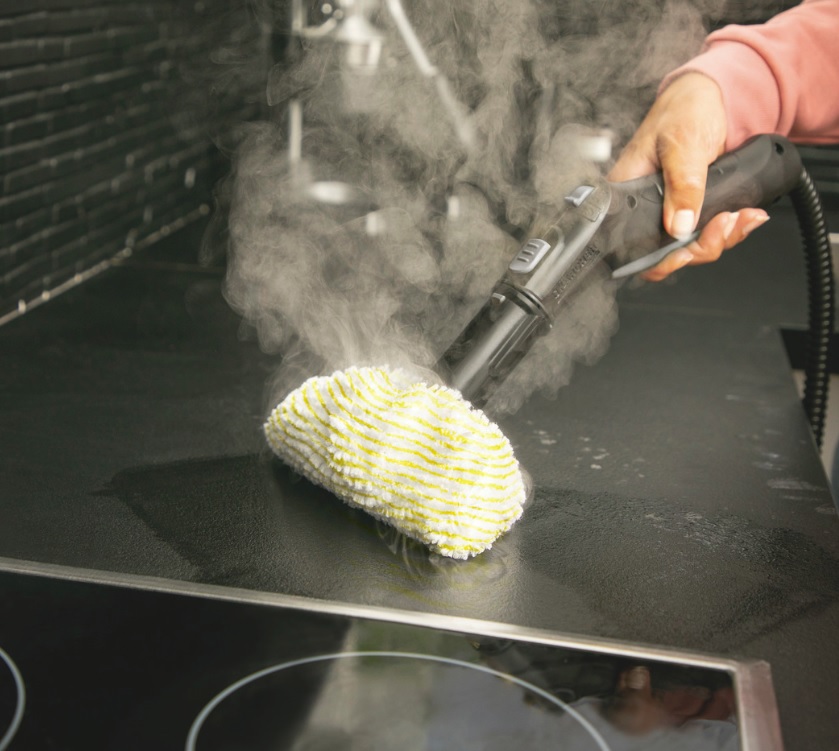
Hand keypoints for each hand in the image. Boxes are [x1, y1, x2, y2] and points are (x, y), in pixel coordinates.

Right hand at [609, 72, 769, 280]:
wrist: (715, 96)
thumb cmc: (685, 109)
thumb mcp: (683, 144)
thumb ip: (682, 185)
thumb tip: (678, 225)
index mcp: (627, 192)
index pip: (632, 243)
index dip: (659, 258)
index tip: (686, 253)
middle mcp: (645, 207)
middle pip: (665, 252)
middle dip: (701, 247)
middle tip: (725, 226)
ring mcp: (670, 210)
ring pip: (690, 246)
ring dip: (722, 238)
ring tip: (743, 218)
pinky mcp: (692, 208)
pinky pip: (708, 232)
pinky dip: (731, 229)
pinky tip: (746, 217)